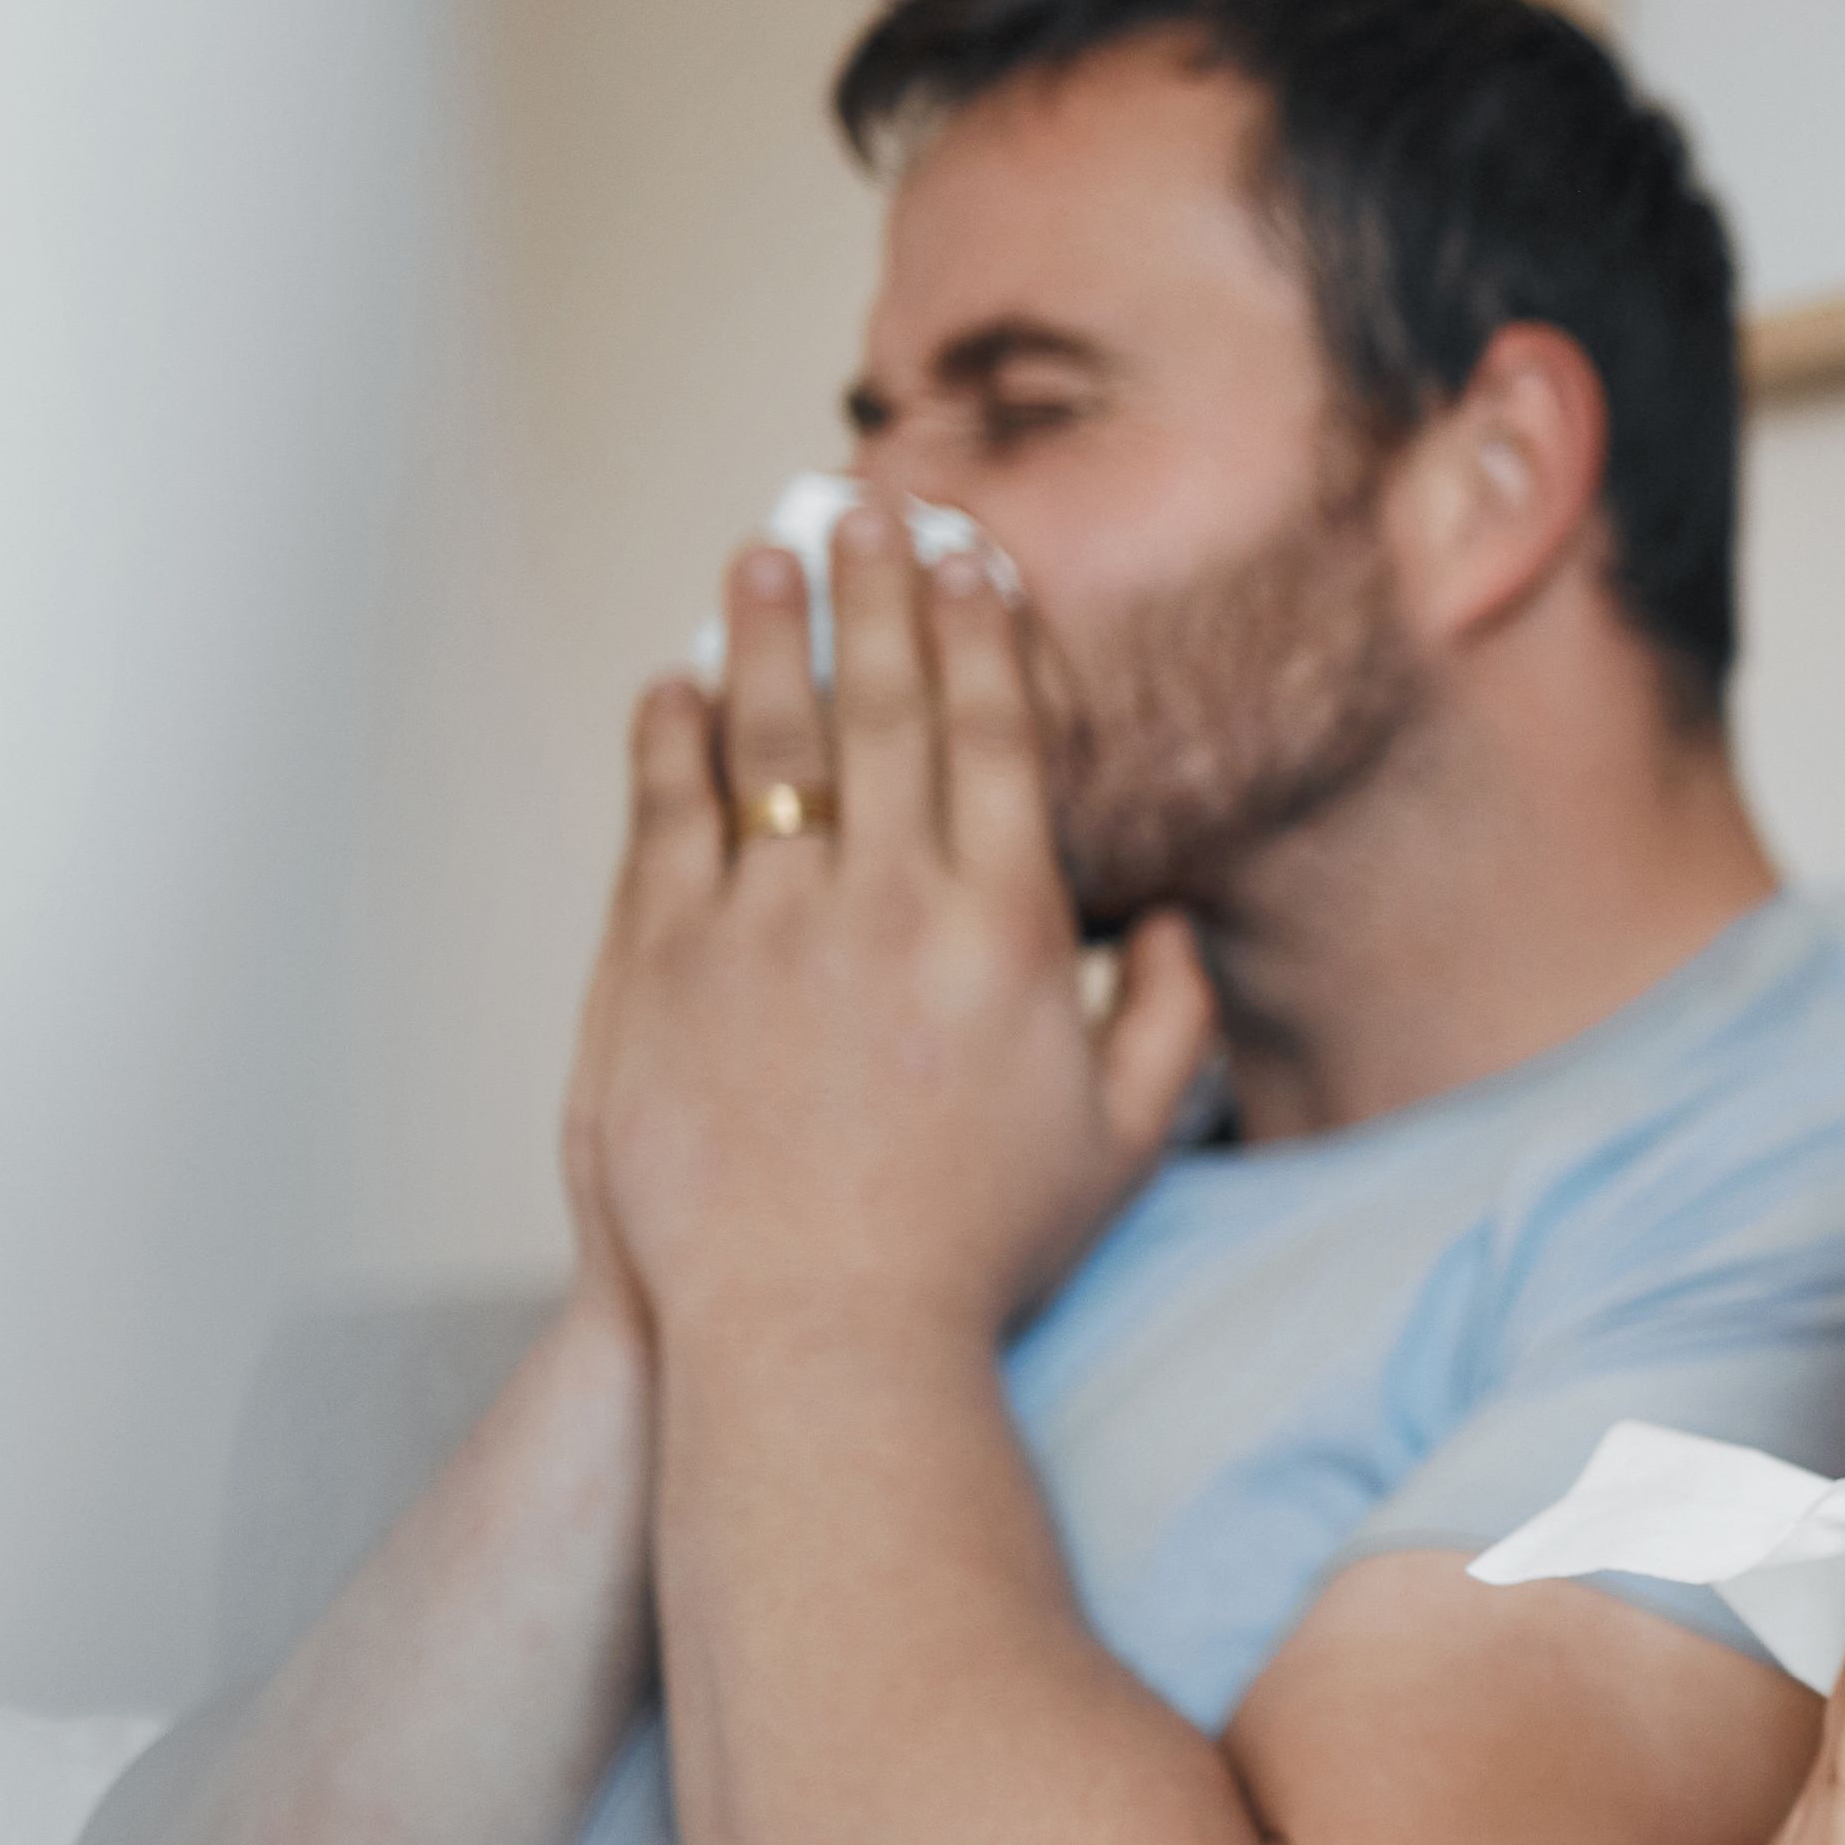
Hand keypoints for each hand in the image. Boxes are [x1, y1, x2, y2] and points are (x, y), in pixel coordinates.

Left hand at [587, 503, 1213, 1346]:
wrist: (818, 1341)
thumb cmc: (976, 1254)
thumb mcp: (1120, 1142)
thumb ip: (1169, 1019)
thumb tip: (1183, 925)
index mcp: (1007, 931)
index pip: (990, 735)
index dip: (978, 632)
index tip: (965, 560)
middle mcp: (885, 906)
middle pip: (878, 706)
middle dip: (873, 590)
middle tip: (863, 502)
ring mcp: (764, 932)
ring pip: (764, 743)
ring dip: (765, 635)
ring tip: (762, 555)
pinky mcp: (661, 973)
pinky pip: (663, 824)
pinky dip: (668, 743)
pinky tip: (673, 690)